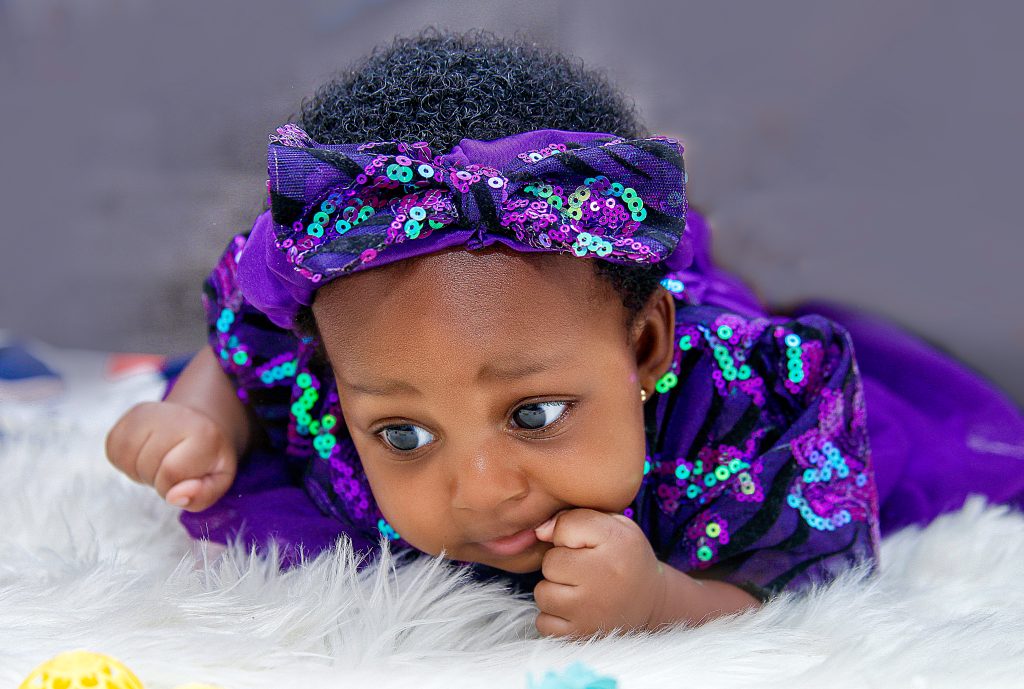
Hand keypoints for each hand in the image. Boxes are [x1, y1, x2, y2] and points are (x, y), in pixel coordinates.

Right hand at [105, 401, 237, 511]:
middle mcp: (175, 417)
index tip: (183, 481)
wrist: (203, 422)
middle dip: (156, 479)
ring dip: (138, 471)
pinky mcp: (130, 414)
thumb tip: (175, 497)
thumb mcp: (220, 480)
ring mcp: (149, 412)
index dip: (171, 488)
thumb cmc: (210, 456)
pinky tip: (145, 455)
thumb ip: (202, 495)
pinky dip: (126, 462)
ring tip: (159, 463)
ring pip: (125, 458)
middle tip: (173, 471)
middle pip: (145, 466)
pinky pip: (113, 450)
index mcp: (203, 434)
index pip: (170, 473)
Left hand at [532, 508, 666, 638]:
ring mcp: (592, 611)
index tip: (586, 544)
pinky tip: (574, 609)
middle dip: (559, 563)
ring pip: (543, 594)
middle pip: (550, 563)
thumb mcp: (612, 525)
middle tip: (581, 569)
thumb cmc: (624, 557)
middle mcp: (605, 577)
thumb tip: (539, 531)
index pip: (565, 527)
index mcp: (617, 541)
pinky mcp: (582, 636)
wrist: (652, 603)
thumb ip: (575, 518)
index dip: (568, 533)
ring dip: (553, 590)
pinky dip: (553, 617)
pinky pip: (544, 623)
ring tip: (577, 589)